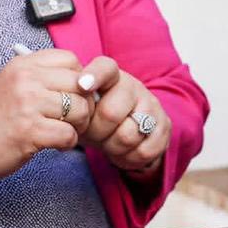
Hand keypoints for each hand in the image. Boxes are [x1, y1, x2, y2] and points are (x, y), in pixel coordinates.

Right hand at [0, 49, 93, 181]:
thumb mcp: (12, 83)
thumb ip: (42, 77)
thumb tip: (84, 81)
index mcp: (23, 64)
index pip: (71, 59)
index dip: (79, 79)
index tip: (72, 95)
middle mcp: (26, 79)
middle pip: (81, 84)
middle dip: (84, 104)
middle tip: (73, 119)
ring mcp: (28, 105)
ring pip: (79, 110)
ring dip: (78, 126)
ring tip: (63, 131)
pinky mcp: (30, 132)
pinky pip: (69, 135)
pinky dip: (68, 143)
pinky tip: (55, 145)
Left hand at [77, 57, 170, 174]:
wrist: (126, 132)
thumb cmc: (96, 116)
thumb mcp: (82, 106)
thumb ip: (73, 102)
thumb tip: (63, 109)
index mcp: (110, 76)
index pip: (105, 68)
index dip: (94, 76)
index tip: (82, 85)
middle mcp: (133, 86)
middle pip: (110, 113)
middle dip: (97, 132)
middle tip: (94, 134)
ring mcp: (151, 105)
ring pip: (128, 135)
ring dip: (113, 148)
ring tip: (109, 144)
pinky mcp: (164, 127)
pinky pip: (144, 151)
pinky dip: (129, 159)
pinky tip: (124, 153)